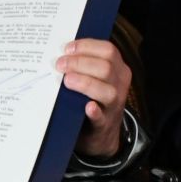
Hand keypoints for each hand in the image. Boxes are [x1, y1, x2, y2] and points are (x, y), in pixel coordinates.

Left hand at [57, 37, 133, 159]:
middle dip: (80, 63)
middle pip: (106, 68)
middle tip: (60, 64)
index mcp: (119, 69)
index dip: (87, 46)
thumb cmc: (95, 98)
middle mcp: (120, 85)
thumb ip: (87, 65)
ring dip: (85, 83)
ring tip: (67, 80)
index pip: (108, 50)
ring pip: (108, 91)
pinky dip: (94, 111)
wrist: (101, 134)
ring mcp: (114, 105)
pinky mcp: (104, 124)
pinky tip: (87, 106)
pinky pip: (101, 117)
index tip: (67, 48)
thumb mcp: (98, 78)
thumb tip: (63, 52)